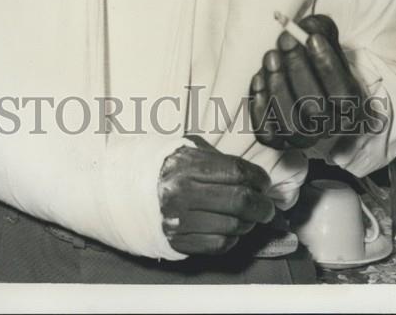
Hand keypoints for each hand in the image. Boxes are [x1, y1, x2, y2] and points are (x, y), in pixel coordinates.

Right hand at [158, 135, 274, 254]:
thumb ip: (218, 158)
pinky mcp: (179, 241)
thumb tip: (253, 175)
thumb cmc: (166, 168)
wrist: (128, 191)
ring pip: (233, 225)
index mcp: (188, 165)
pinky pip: (219, 245)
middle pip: (240, 201)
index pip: (237, 172)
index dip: (258, 178)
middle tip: (267, 207)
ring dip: (248, 223)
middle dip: (262, 206)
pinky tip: (231, 229)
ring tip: (248, 217)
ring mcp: (181, 219)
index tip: (264, 183)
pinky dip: (232, 238)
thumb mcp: (188, 149)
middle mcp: (184, 192)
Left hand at [250, 14, 364, 149]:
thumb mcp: (324, 37)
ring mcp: (304, 137)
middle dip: (298, 70)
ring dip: (278, 87)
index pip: (344, 95)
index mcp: (352, 105)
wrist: (301, 76)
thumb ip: (319, 30)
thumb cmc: (316, 57)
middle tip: (285, 40)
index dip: (327, 67)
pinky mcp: (278, 140)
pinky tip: (260, 79)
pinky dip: (260, 106)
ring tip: (271, 57)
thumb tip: (306, 29)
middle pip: (316, 110)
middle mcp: (330, 127)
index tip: (312, 39)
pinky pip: (267, 132)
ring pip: (291, 124)